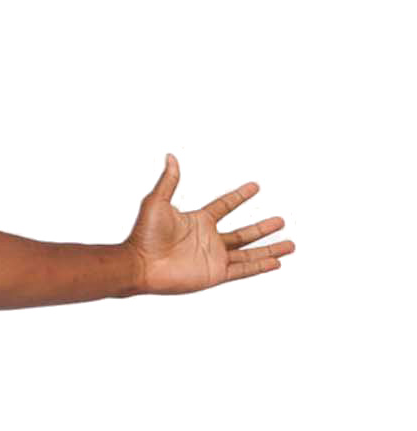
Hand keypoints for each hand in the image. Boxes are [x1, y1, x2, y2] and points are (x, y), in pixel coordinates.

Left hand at [125, 154, 294, 294]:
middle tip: (282, 220)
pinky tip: (277, 262)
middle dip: (263, 228)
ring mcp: (214, 257)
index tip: (256, 186)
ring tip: (291, 245)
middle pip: (243, 233)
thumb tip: (170, 156)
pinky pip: (244, 270)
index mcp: (197, 221)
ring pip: (250, 253)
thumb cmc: (143, 234)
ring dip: (270, 248)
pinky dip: (261, 266)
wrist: (139, 264)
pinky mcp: (215, 274)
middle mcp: (209, 239)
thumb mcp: (156, 202)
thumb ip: (169, 181)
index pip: (224, 206)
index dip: (239, 196)